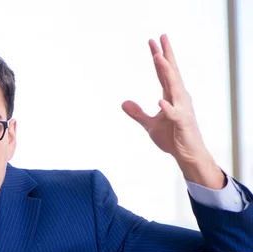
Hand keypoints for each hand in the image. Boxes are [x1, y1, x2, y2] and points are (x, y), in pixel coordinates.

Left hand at [122, 35, 224, 188]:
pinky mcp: (182, 123)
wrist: (187, 155)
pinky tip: (160, 100)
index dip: (158, 57)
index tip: (153, 42)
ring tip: (158, 58)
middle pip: (171, 73)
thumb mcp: (150, 124)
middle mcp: (179, 98)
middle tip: (161, 37)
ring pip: (173, 87)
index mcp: (171, 96)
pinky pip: (174, 114)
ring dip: (166, 73)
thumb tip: (123, 103)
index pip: (163, 73)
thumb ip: (138, 113)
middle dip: (166, 55)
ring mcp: (182, 109)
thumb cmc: (172, 138)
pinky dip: (167, 107)